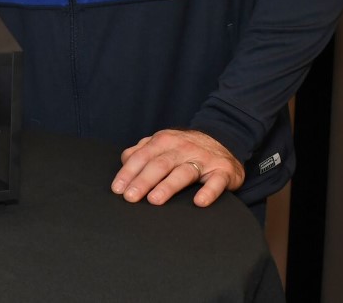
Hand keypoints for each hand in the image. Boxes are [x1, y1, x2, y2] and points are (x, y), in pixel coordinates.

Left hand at [112, 128, 244, 207]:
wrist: (225, 141)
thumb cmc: (185, 148)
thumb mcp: (163, 143)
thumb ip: (142, 151)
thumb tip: (124, 161)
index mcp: (164, 140)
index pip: (142, 157)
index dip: (128, 173)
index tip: (118, 189)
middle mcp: (183, 148)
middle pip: (160, 164)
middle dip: (143, 181)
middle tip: (130, 197)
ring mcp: (204, 159)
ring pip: (184, 173)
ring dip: (168, 186)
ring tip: (154, 200)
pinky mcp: (223, 171)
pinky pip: (216, 182)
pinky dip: (208, 192)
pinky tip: (199, 202)